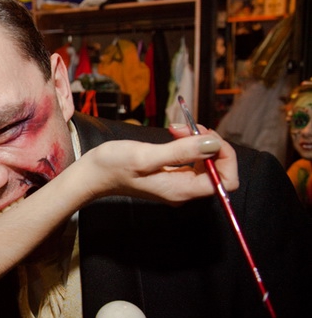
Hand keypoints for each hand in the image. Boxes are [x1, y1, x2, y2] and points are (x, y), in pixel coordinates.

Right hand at [83, 125, 237, 204]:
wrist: (91, 174)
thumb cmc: (113, 166)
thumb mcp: (146, 156)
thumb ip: (181, 151)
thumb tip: (214, 144)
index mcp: (183, 190)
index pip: (226, 180)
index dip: (225, 156)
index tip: (208, 137)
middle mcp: (184, 190)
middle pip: (219, 168)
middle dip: (209, 143)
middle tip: (188, 127)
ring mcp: (178, 183)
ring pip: (206, 161)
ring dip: (197, 140)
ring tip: (176, 128)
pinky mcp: (171, 174)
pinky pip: (192, 159)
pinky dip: (188, 143)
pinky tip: (174, 133)